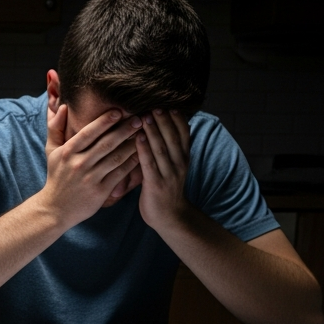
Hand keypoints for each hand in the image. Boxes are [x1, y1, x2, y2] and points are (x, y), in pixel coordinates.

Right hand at [41, 103, 142, 226]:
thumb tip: (64, 106)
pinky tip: (141, 154)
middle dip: (124, 130)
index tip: (119, 111)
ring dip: (131, 145)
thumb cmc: (56, 177)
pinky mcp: (100, 191)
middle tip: (139, 119)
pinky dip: (131, 164)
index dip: (104, 121)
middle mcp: (79, 164)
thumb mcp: (51, 151)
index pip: (88, 133)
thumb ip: (55, 128)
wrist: (55, 209)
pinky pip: (119, 174)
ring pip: (115, 158)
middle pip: (106, 143)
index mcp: (68, 152)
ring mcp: (90, 178)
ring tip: (144, 134)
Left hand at [135, 109, 192, 229]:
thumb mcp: (173, 167)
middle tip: (154, 105)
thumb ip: (169, 149)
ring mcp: (169, 174)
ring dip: (154, 131)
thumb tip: (162, 128)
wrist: (169, 217)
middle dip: (164, 121)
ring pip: (162, 148)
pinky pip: (150, 164)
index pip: (184, 134)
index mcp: (184, 158)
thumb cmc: (166, 189)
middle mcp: (179, 164)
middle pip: (173, 137)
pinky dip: (144, 149)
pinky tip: (138, 138)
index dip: (177, 119)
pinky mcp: (156, 184)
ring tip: (145, 116)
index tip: (170, 105)